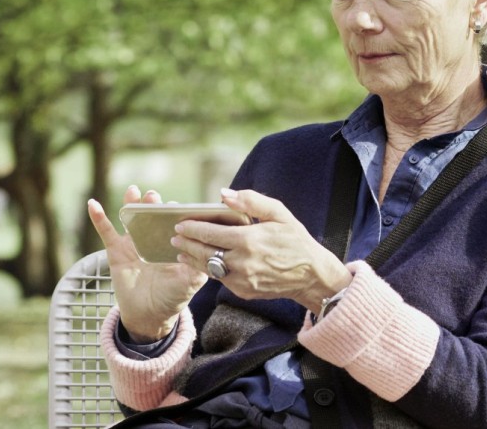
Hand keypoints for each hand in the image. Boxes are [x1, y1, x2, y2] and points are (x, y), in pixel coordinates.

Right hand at [86, 186, 206, 341]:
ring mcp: (134, 243)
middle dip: (154, 204)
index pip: (175, 220)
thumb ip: (197, 266)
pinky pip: (106, 232)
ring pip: (132, 218)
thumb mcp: (190, 283)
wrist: (148, 316)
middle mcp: (155, 238)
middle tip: (153, 197)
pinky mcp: (116, 251)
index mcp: (173, 241)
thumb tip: (204, 250)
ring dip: (131, 203)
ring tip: (133, 191)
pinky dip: (99, 218)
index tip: (177, 209)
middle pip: (153, 215)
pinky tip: (92, 204)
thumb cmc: (173, 297)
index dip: (176, 213)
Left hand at [170, 188, 351, 310]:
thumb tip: (223, 194)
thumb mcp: (279, 214)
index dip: (192, 228)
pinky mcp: (244, 291)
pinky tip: (204, 263)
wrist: (312, 275)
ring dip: (193, 259)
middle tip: (175, 238)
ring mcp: (242, 280)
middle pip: (203, 252)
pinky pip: (221, 279)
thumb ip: (251, 201)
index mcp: (248, 240)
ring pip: (209, 268)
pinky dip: (210, 270)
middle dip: (186, 244)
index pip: (210, 233)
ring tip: (182, 253)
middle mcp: (242, 262)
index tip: (180, 223)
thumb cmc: (296, 240)